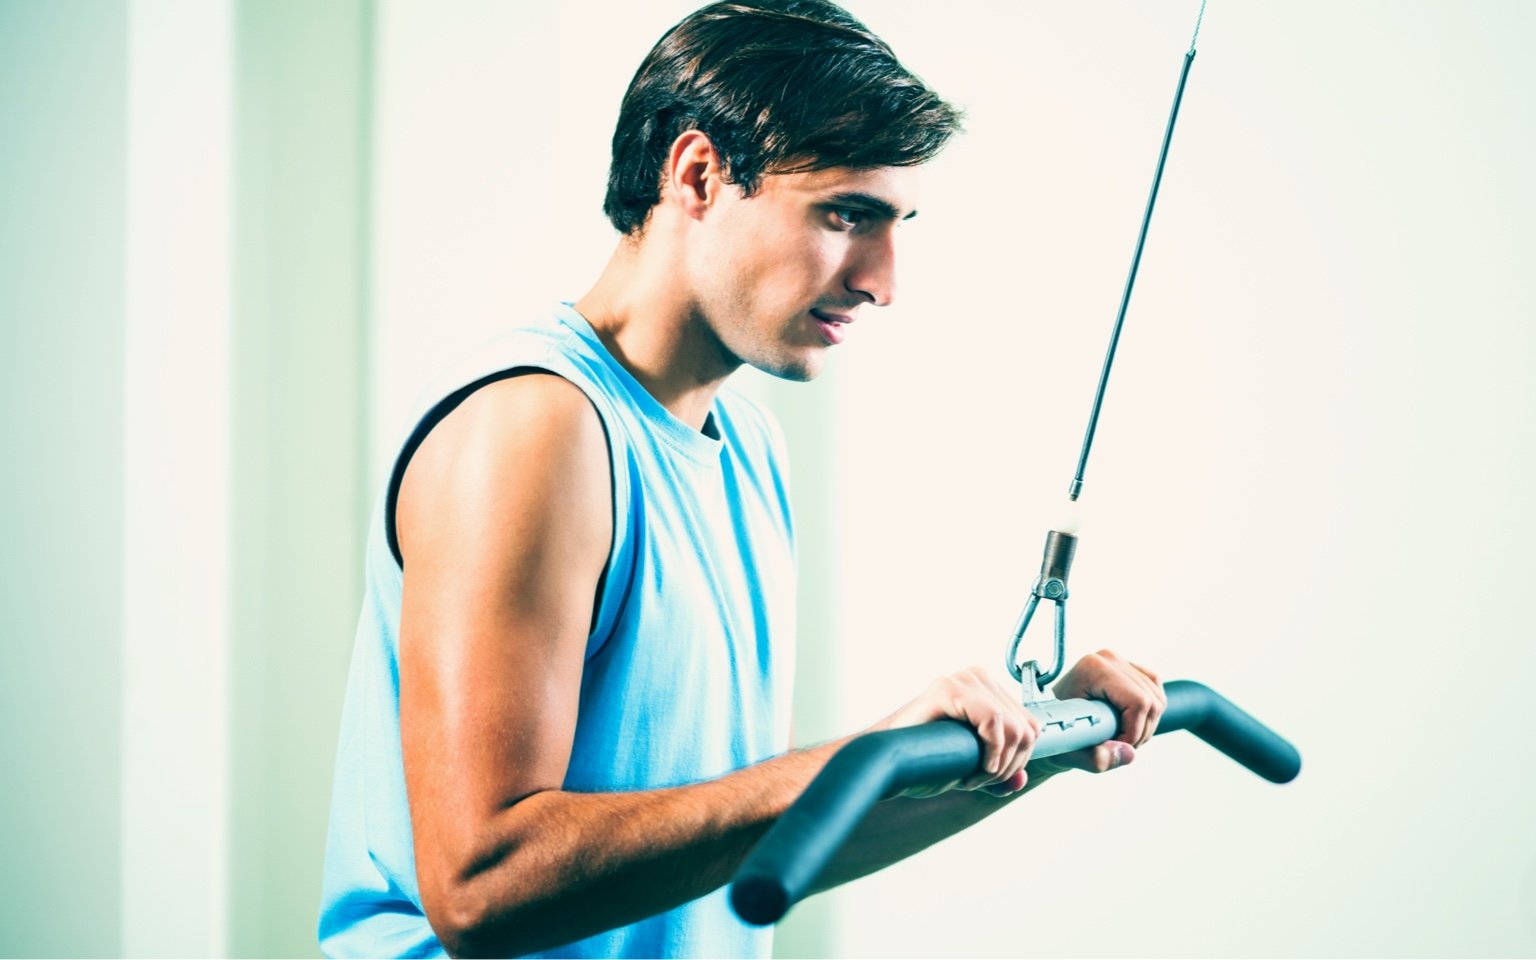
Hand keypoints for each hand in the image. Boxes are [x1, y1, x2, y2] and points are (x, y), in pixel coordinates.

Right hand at [871, 666, 1040, 798]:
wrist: (886, 761)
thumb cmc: (923, 759)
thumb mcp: (970, 766)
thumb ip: (997, 770)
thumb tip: (1021, 781)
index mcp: (986, 688)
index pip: (1030, 724)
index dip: (1017, 759)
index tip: (989, 776)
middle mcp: (977, 677)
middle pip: (1027, 729)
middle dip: (1007, 766)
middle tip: (977, 780)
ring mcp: (963, 679)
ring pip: (1015, 728)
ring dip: (998, 765)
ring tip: (970, 777)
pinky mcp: (949, 688)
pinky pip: (994, 721)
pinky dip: (991, 753)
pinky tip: (971, 771)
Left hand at [1032, 649, 1165, 775]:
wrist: (1053, 723)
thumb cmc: (1059, 735)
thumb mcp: (1073, 753)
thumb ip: (1098, 759)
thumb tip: (1129, 753)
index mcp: (1093, 669)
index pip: (1138, 702)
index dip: (1133, 732)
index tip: (1114, 745)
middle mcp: (1108, 659)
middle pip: (1151, 702)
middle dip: (1140, 732)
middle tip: (1118, 745)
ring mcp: (1120, 662)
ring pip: (1158, 700)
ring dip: (1145, 727)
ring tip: (1121, 737)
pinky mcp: (1131, 669)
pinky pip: (1157, 695)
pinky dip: (1149, 716)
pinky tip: (1129, 724)